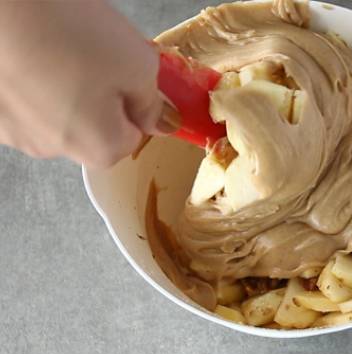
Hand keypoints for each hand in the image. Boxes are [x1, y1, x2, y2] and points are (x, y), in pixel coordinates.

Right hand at [0, 1, 179, 167]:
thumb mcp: (137, 63)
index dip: (135, 101)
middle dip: (98, 99)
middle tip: (88, 56)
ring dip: (59, 92)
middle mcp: (58, 153)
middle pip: (93, 130)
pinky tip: (23, 56)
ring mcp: (16, 136)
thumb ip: (154, 101)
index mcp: (101, 148)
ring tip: (52, 51)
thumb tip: (164, 123)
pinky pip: (22, 106)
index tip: (124, 69)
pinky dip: (26, 86)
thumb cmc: (70, 31)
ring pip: (54, 117)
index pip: (135, 135)